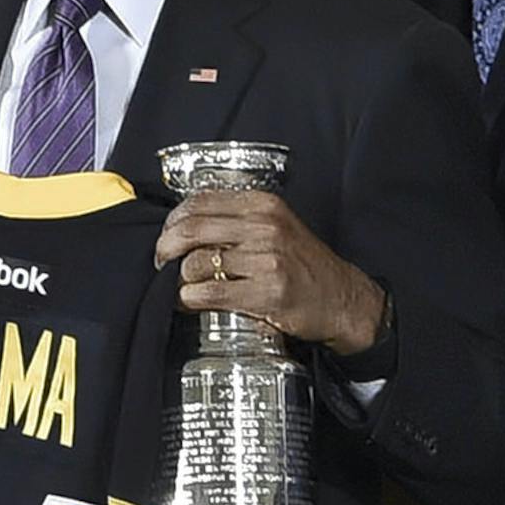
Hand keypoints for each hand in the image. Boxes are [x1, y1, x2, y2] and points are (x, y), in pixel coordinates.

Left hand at [154, 190, 385, 354]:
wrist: (342, 298)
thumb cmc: (303, 265)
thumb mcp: (276, 226)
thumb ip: (237, 221)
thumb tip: (185, 226)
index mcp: (262, 205)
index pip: (199, 202)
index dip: (172, 221)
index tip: (167, 236)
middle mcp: (264, 226)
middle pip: (191, 230)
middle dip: (166, 248)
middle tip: (162, 263)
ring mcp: (267, 259)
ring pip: (196, 263)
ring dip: (178, 279)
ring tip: (181, 287)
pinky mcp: (267, 292)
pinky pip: (209, 293)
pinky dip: (189, 299)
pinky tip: (191, 302)